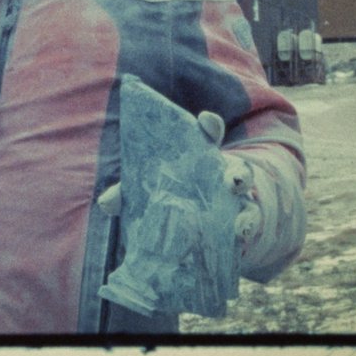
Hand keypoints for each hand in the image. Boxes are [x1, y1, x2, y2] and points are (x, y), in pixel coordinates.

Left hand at [97, 110, 262, 242]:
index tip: (206, 121)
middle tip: (232, 181)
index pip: (209, 135)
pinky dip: (246, 228)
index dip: (209, 126)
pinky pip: (249, 223)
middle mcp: (224, 174)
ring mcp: (237, 199)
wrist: (201, 221)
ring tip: (241, 222)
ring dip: (246, 210)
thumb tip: (107, 203)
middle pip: (237, 169)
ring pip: (246, 201)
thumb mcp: (151, 189)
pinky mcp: (242, 221)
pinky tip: (241, 234)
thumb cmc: (173, 195)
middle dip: (237, 174)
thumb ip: (129, 192)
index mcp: (202, 157)